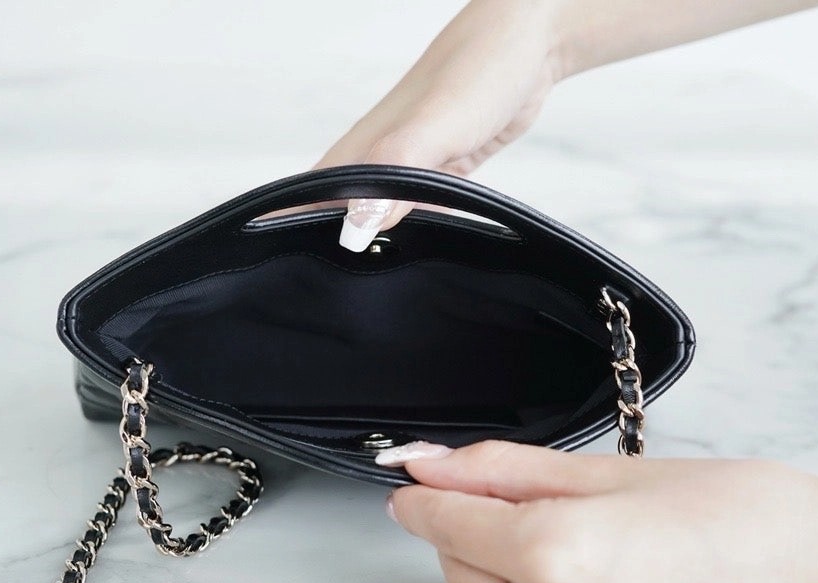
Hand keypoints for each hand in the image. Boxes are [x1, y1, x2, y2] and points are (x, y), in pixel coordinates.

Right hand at [320, 0, 817, 250]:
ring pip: (377, 223)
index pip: (302, 204)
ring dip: (375, 250)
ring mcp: (405, 172)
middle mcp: (373, 165)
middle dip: (331, 259)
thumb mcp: (433, 126)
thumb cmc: (476, 71)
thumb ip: (393, 174)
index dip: (289, 241)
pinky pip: (416, 216)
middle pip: (334, 222)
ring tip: (371, 294)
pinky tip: (422, 256)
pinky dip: (416, 236)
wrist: (529, 45)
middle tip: (334, 303)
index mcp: (357, 153)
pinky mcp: (437, 176)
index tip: (288, 283)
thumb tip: (355, 226)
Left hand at [378, 440, 817, 582]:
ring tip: (556, 534)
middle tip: (495, 496)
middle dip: (463, 535)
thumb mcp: (614, 474)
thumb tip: (432, 465)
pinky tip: (586, 580)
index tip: (410, 479)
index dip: (424, 498)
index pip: (448, 527)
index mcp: (560, 559)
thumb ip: (508, 473)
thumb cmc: (749, 515)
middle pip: (464, 579)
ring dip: (500, 576)